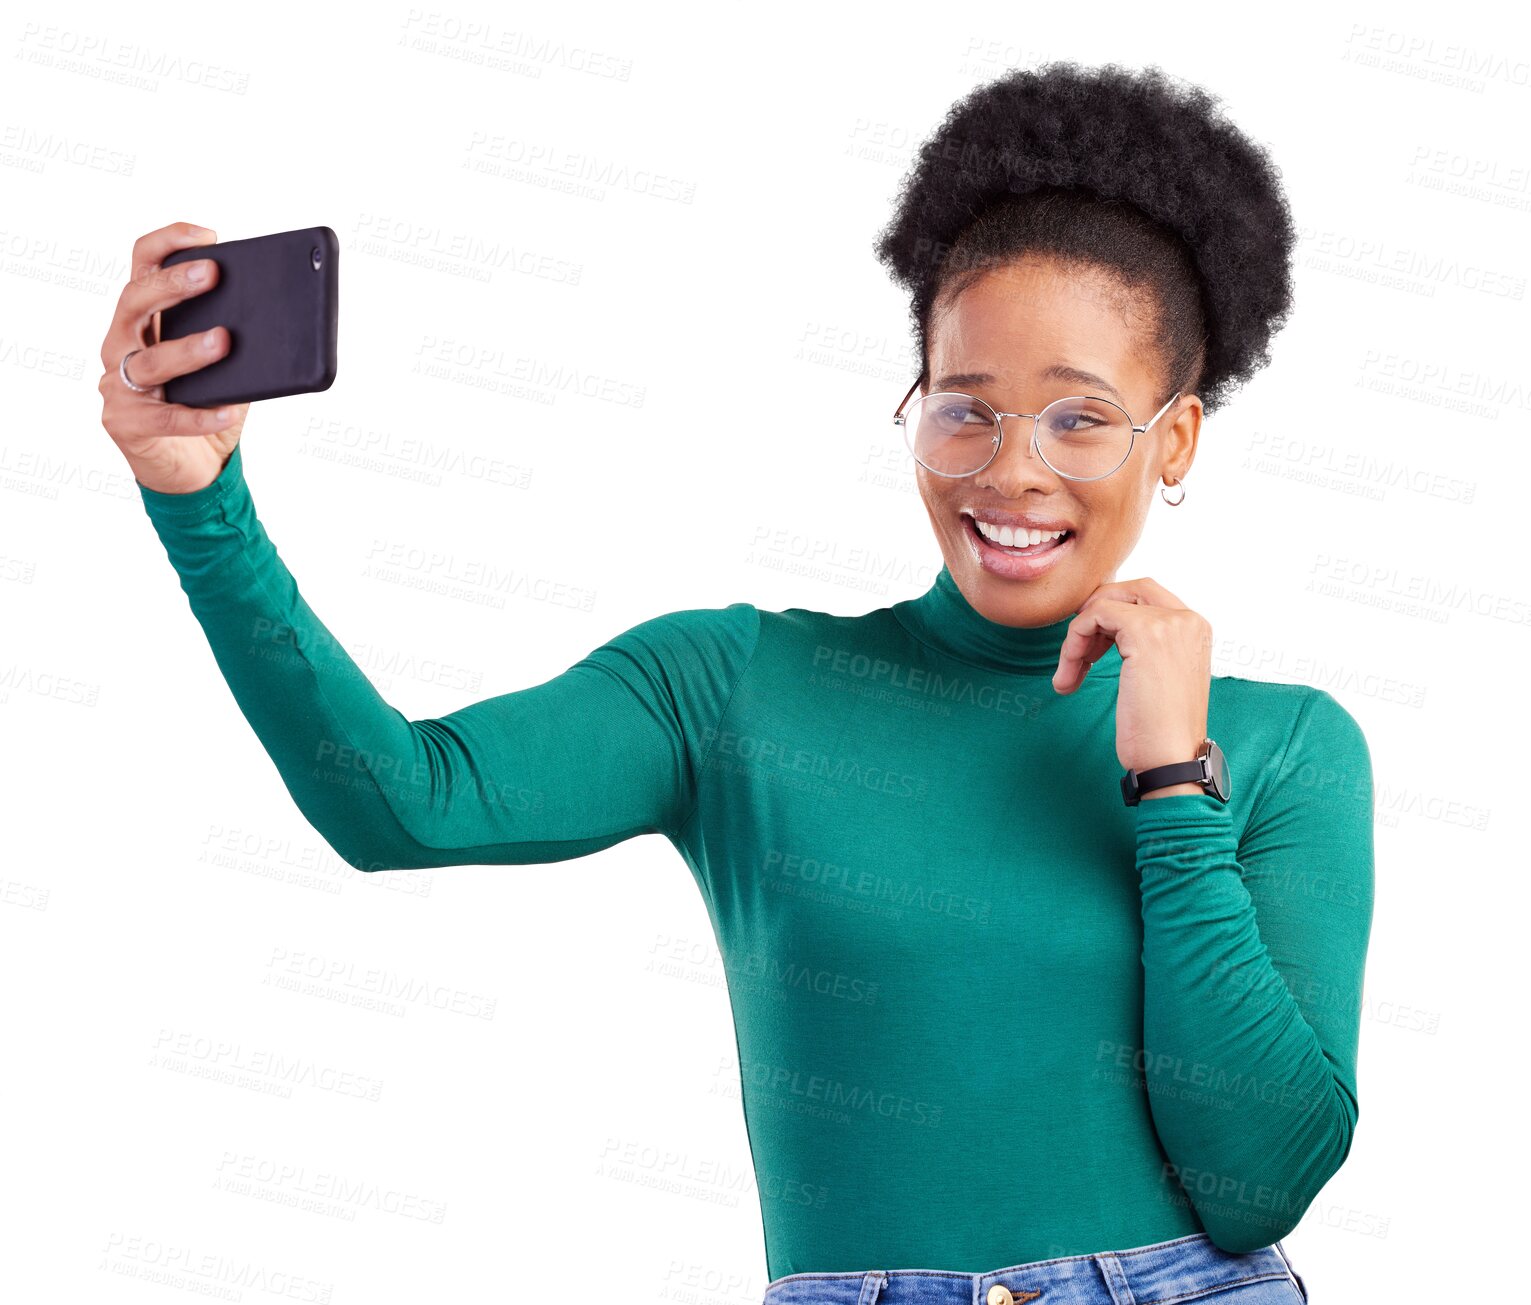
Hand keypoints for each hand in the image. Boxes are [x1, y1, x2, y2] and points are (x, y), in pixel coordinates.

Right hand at [98, 221, 249, 494]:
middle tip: (212, 274)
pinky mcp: (126, 425)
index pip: (142, 265)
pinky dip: (200, 415)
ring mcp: (118, 386)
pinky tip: (228, 411)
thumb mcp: (226, 367)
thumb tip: (282, 321)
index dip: (168, 243)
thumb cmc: (205, 405)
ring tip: (223, 341)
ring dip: (187, 349)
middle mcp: (120, 344)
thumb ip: (239, 342)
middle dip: (173, 285)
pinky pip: (167, 418)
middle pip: (135, 301)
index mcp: (142, 319)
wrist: (190, 469)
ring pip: (148, 361)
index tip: (209, 235)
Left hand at [1051, 577, 1211, 784]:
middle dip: (1093, 615)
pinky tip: (1069, 677)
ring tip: (1068, 676)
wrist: (1170, 760)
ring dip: (1077, 638)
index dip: (1110, 614)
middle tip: (1076, 653)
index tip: (1091, 648)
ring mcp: (1168, 624)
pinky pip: (1093, 616)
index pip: (1146, 596)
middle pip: (1126, 591)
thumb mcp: (1158, 677)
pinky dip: (1073, 643)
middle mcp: (1187, 619)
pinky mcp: (1144, 633)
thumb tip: (1106, 627)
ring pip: (1105, 604)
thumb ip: (1145, 647)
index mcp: (1195, 628)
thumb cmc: (1159, 731)